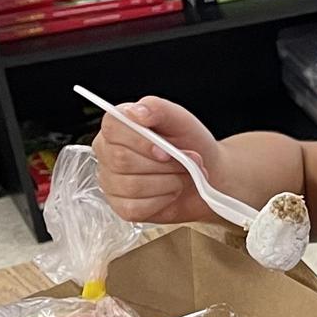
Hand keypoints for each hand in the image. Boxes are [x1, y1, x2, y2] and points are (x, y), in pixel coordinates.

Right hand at [90, 95, 224, 224]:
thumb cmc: (190, 143)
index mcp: (117, 127)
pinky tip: (171, 191)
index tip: (166, 149)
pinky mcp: (122, 207)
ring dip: (169, 181)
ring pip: (132, 186)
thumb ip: (157, 108)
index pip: (113, 128)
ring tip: (183, 175)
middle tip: (186, 162)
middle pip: (122, 160)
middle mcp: (107, 154)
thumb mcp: (179, 119)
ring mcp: (111, 182)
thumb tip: (136, 112)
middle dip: (165, 164)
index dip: (141, 141)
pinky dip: (163, 200)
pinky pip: (136, 208)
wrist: (209, 171)